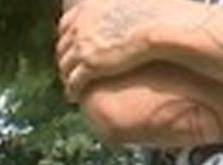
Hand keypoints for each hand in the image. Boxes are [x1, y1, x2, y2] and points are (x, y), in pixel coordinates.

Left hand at [56, 0, 170, 98]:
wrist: (158, 30)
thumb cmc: (155, 15)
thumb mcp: (130, 3)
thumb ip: (120, 6)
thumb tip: (127, 7)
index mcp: (89, 7)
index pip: (67, 23)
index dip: (67, 36)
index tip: (70, 46)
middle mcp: (81, 24)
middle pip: (63, 45)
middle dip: (65, 58)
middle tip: (69, 69)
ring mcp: (83, 45)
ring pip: (65, 65)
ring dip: (66, 76)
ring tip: (71, 85)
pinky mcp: (89, 65)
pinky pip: (73, 81)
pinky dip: (72, 90)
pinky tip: (74, 97)